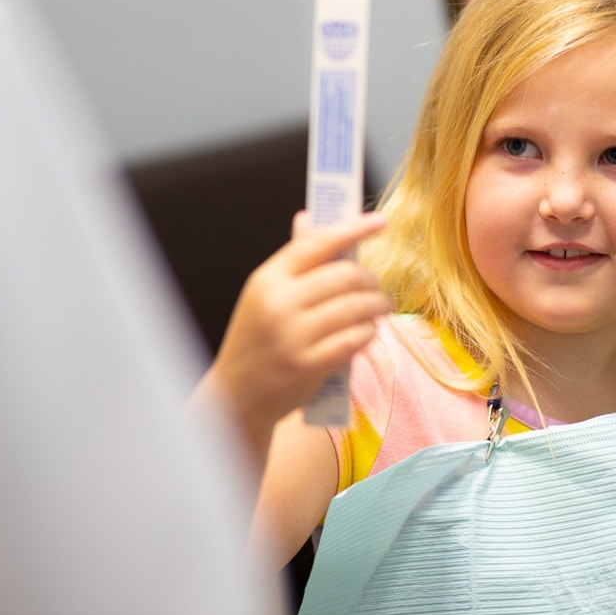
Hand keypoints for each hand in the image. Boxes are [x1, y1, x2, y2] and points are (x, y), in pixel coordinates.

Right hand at [194, 211, 389, 462]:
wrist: (235, 397)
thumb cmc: (256, 340)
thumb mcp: (264, 296)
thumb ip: (292, 263)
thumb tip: (308, 217)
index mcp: (267, 279)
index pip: (316, 243)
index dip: (353, 228)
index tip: (380, 221)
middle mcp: (279, 303)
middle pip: (344, 275)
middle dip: (370, 279)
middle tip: (376, 287)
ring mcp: (294, 336)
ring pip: (356, 307)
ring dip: (377, 305)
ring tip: (380, 307)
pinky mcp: (309, 365)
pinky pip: (355, 338)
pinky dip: (369, 332)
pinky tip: (369, 331)